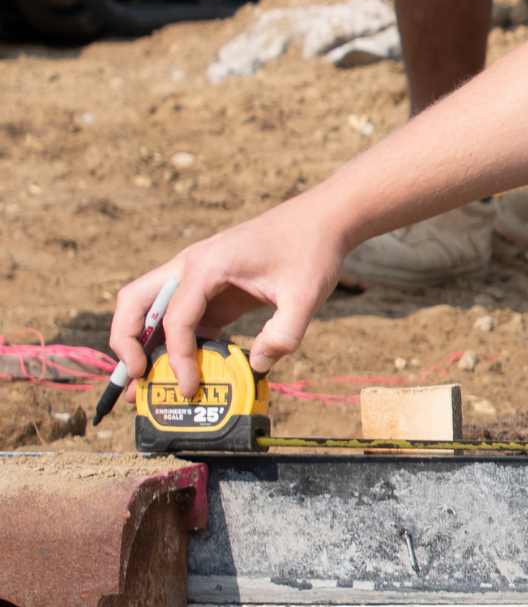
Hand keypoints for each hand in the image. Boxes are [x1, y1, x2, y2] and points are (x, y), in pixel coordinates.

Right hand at [109, 195, 351, 392]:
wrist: (321, 220)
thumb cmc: (311, 250)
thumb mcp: (306, 295)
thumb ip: (284, 334)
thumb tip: (256, 366)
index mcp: (208, 265)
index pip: (175, 318)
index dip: (177, 358)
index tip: (188, 387)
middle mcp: (190, 265)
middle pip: (135, 302)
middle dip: (126, 342)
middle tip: (135, 379)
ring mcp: (196, 274)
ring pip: (150, 307)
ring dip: (142, 341)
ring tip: (142, 380)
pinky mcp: (210, 286)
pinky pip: (179, 315)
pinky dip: (173, 340)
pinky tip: (183, 367)